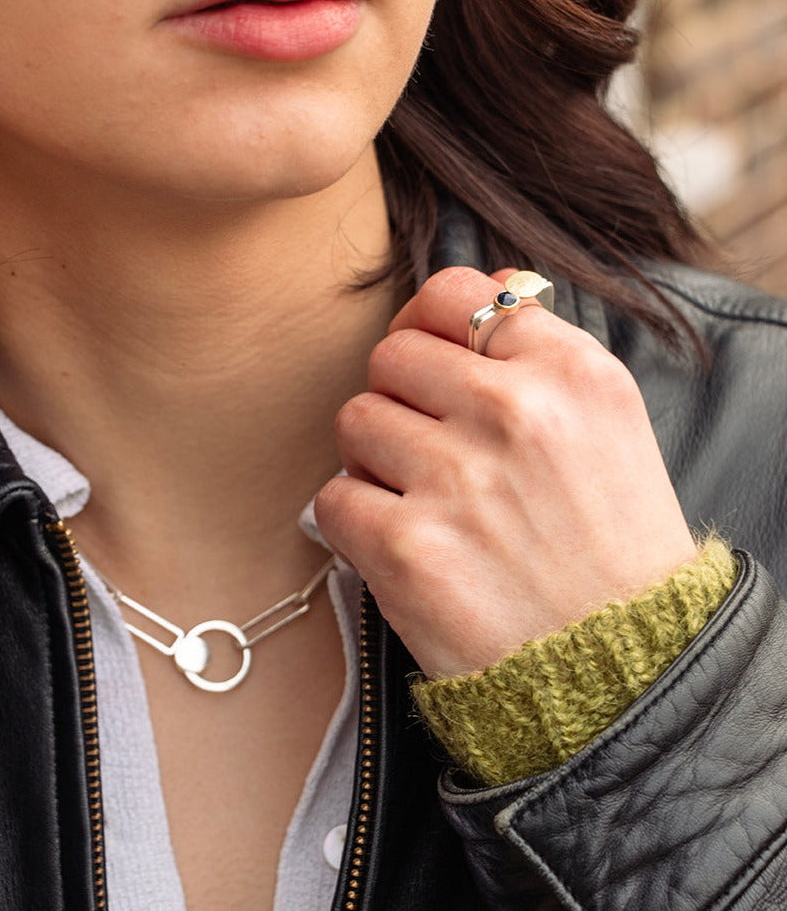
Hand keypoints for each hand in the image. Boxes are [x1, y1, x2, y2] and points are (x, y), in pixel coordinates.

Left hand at [315, 267, 695, 676]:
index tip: (428, 357)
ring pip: (355, 418)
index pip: (457, 294)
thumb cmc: (611, 548)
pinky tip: (404, 545)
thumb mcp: (610, 426)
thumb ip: (544, 350)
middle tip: (432, 447)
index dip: (427, 322)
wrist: (622, 674)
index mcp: (571, 374)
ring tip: (422, 499)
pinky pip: (334, 495)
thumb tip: (488, 281)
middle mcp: (514, 413)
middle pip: (393, 355)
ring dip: (375, 458)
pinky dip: (357, 522)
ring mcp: (457, 479)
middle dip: (401, 398)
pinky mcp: (406, 548)